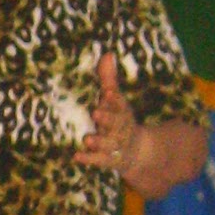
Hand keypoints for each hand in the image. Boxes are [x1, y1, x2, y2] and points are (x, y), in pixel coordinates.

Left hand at [76, 51, 139, 172]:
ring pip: (109, 144)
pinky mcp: (109, 160)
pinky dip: (89, 159)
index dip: (114, 99)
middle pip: (116, 124)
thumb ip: (109, 79)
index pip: (119, 104)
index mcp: (121, 111)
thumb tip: (107, 54)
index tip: (107, 92)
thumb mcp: (115, 99)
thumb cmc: (118, 119)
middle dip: (107, 119)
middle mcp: (120, 128)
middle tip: (96, 113)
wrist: (137, 151)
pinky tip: (76, 156)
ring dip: (99, 142)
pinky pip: (100, 160)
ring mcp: (116, 145)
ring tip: (87, 139)